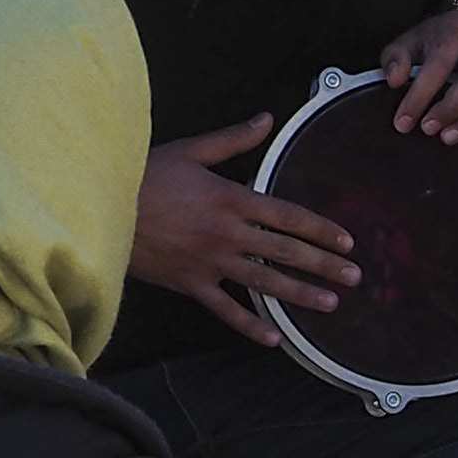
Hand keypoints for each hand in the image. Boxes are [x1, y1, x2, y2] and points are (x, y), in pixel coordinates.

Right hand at [131, 120, 352, 347]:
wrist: (102, 206)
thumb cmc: (146, 175)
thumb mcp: (192, 150)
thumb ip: (233, 139)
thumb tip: (267, 118)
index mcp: (231, 199)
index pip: (288, 215)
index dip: (321, 229)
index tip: (347, 241)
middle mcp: (228, 234)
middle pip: (285, 251)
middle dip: (324, 265)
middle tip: (354, 277)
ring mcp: (210, 262)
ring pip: (264, 283)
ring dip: (300, 294)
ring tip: (330, 304)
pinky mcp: (191, 283)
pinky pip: (226, 309)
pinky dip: (250, 325)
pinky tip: (274, 338)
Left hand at [376, 7, 457, 142]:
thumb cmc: (437, 41)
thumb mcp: (409, 43)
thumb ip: (396, 59)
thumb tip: (394, 80)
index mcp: (457, 28)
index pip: (439, 65)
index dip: (419, 97)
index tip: (404, 122)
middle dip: (452, 109)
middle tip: (430, 130)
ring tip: (450, 137)